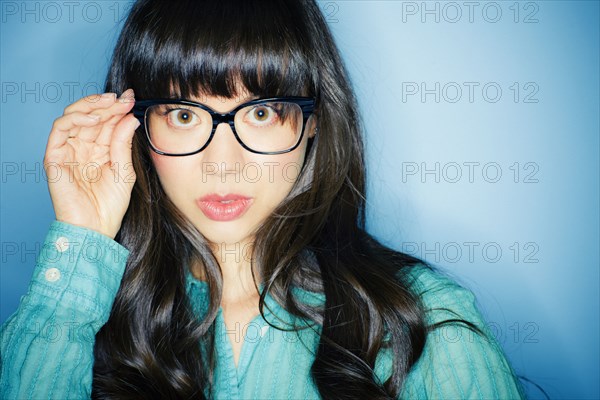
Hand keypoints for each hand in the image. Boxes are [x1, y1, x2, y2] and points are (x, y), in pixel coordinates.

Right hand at [43, 89, 139, 238]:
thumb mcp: (124, 171)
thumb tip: (129, 117)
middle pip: (92, 116)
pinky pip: (60, 129)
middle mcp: (83, 148)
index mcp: (100, 150)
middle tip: (124, 97)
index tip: (132, 98)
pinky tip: (94, 118)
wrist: (95, 229)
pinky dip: (75, 118)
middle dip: (108, 104)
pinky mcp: (55, 157)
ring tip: (110, 103)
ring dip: (92, 106)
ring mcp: (68, 151)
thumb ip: (123, 143)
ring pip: (74, 116)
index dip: (118, 108)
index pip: (107, 122)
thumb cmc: (110, 206)